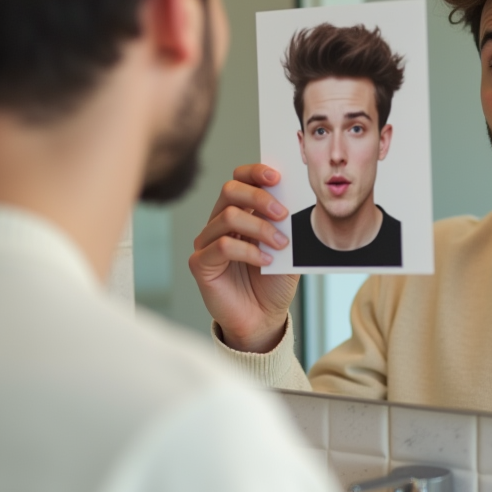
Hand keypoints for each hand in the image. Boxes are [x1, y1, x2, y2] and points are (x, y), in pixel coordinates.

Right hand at [188, 164, 299, 352]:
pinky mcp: (200, 263)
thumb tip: (291, 200)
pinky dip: (248, 251)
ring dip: (260, 228)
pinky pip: (222, 246)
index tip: (277, 177)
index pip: (240, 179)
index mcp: (240, 212)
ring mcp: (207, 242)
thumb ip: (285, 225)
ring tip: (281, 244)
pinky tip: (265, 262)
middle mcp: (219, 223)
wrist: (264, 319)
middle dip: (259, 197)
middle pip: (230, 190)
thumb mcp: (287, 249)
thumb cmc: (273, 283)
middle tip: (283, 213)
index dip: (255, 172)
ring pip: (227, 216)